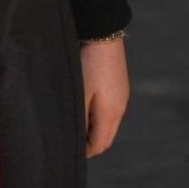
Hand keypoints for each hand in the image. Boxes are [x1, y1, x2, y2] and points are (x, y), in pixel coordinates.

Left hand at [79, 37, 129, 157]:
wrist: (103, 35)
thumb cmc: (87, 65)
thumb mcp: (79, 95)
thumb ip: (79, 120)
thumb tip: (74, 139)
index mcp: (110, 114)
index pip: (98, 146)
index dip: (82, 153)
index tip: (66, 148)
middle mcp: (120, 109)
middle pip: (106, 139)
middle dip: (89, 144)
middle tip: (69, 138)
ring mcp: (122, 98)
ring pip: (109, 126)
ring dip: (94, 130)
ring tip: (75, 121)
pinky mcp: (120, 88)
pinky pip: (111, 113)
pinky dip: (99, 118)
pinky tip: (85, 106)